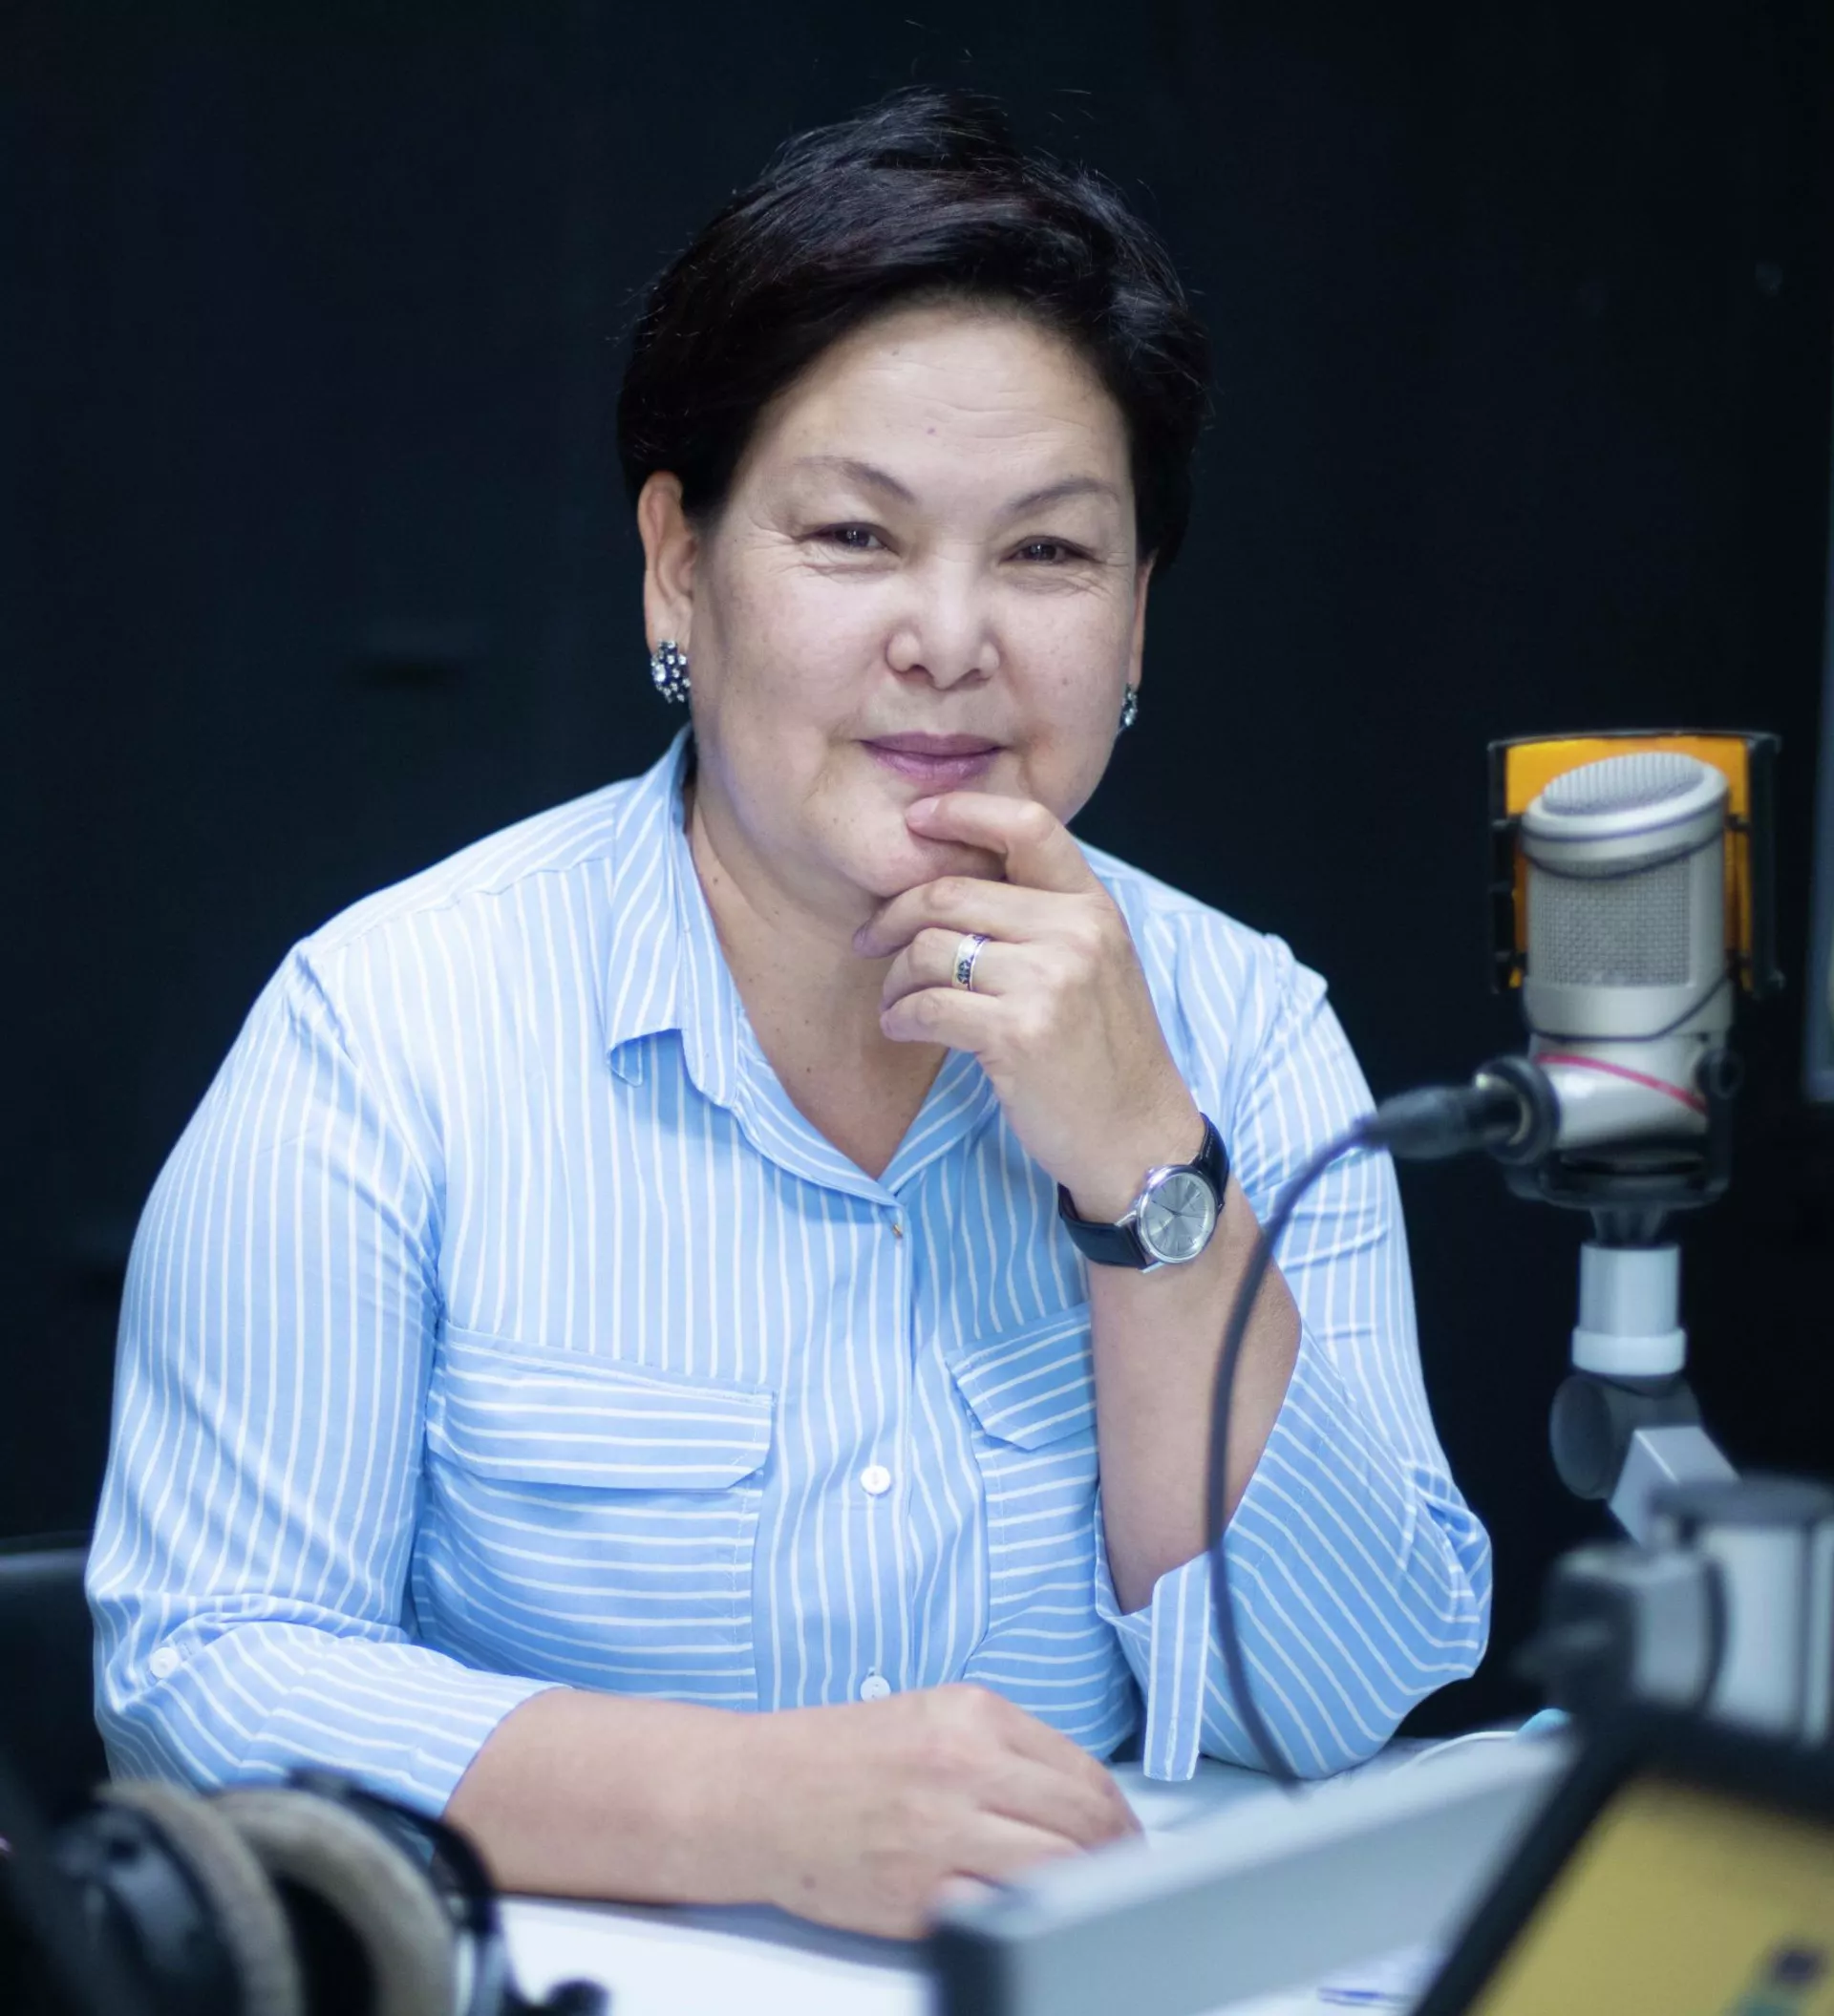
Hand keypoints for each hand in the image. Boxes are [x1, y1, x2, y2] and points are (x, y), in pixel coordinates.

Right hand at [734, 1684, 1140, 1937]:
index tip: (1124, 1833)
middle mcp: (964, 1764)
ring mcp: (943, 1830)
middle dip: (1116, 1853)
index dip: (1117, 1812)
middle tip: (1123, 1873)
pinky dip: (1031, 1916)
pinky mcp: (921, 1890)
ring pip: (1059, 1869)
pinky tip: (1035, 1915)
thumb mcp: (928, 1716)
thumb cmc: (835, 1756)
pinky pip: (1006, 1910)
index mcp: (972, 1713)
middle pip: (1084, 1819)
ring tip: (1088, 1898)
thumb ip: (1000, 1745)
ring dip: (1086, 1889)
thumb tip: (1074, 1795)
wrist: (754, 1794)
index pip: (1083, 1769)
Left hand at [856, 792, 1198, 1220]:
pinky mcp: (1019, 1033)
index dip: (962, 811)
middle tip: (869, 940)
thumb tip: (954, 880)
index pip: (1028, 825)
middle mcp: (1076, 933)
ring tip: (895, 1001)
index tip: (915, 820)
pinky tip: (903, 1027)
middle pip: (951, 892)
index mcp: (1093, 906)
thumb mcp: (1096, 965)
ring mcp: (1050, 982)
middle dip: (894, 914)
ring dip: (895, 978)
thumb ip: (1044, 917)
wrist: (1138, 1137)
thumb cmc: (1104, 1054)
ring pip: (930, 949)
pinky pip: (929, 1006)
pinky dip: (902, 1016)